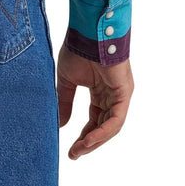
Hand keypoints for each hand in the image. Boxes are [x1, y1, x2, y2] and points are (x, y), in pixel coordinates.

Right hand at [56, 44, 132, 159]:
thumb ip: (64, 102)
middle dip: (89, 143)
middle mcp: (112, 94)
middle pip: (103, 126)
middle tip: (74, 154)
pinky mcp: (124, 93)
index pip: (94, 120)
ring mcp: (120, 94)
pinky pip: (115, 119)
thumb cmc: (78, 49)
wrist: (87, 31)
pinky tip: (89, 140)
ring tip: (79, 150)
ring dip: (95, 141)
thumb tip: (59, 125)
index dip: (83, 136)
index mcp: (100, 91)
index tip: (71, 149)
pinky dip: (102, 132)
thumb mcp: (67, 80)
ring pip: (110, 127)